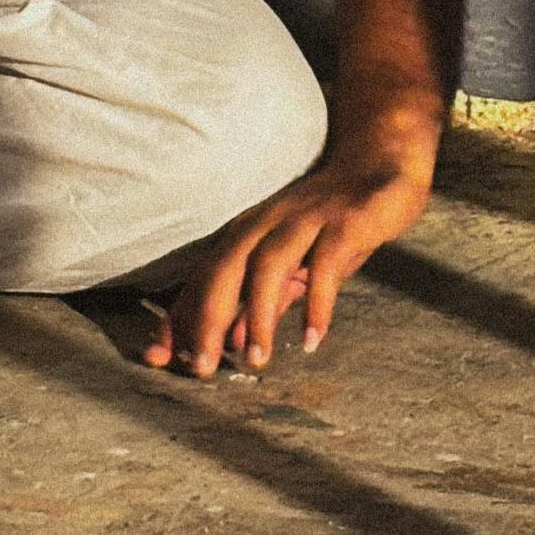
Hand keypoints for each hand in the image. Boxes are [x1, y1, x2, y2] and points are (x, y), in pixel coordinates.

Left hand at [142, 111, 438, 378]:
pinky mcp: (344, 225)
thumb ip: (263, 301)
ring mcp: (305, 222)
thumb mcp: (293, 264)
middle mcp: (268, 223)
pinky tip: (312, 340)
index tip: (155, 358)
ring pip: (268, 265)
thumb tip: (232, 342)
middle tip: (200, 369)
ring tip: (254, 360)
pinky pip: (325, 266)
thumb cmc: (330, 222)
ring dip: (256, 315)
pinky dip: (316, 303)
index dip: (178, 317)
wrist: (379, 166)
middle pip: (225, 269)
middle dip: (206, 319)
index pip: (202, 278)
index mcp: (248, 233)